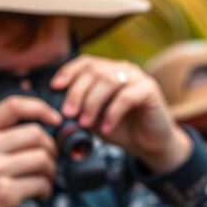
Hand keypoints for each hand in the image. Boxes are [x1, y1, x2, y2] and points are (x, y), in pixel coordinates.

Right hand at [0, 96, 61, 206]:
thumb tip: (44, 125)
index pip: (14, 105)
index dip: (41, 108)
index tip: (56, 119)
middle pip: (37, 133)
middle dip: (51, 148)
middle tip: (48, 162)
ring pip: (44, 159)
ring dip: (51, 171)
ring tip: (43, 180)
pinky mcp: (5, 193)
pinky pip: (42, 183)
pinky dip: (46, 190)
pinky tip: (38, 194)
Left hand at [51, 56, 190, 172]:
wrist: (151, 145)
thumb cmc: (122, 130)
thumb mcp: (94, 119)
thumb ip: (80, 109)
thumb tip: (58, 107)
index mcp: (109, 71)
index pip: (86, 62)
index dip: (69, 72)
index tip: (55, 88)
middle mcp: (124, 69)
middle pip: (94, 70)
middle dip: (77, 92)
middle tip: (69, 113)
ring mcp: (138, 77)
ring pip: (109, 80)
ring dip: (92, 102)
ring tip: (85, 122)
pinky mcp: (150, 90)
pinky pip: (126, 97)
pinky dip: (112, 113)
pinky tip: (107, 127)